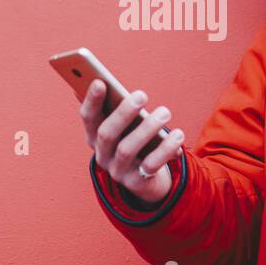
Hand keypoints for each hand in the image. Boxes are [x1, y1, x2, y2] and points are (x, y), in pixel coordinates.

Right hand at [79, 79, 184, 204]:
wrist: (146, 180)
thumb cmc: (135, 140)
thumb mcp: (124, 125)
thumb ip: (113, 107)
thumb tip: (99, 81)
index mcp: (93, 136)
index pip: (87, 117)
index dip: (92, 100)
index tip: (100, 82)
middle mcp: (101, 155)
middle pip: (106, 134)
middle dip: (123, 113)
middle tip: (142, 94)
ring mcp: (117, 171)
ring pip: (127, 149)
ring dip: (147, 129)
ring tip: (165, 112)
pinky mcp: (136, 183)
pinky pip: (150, 166)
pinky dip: (165, 149)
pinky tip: (178, 135)